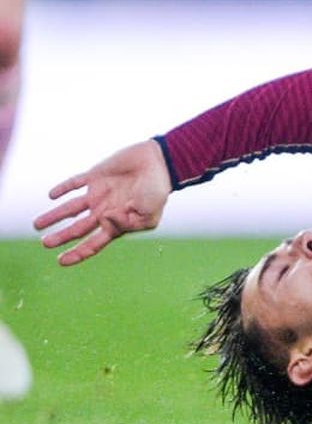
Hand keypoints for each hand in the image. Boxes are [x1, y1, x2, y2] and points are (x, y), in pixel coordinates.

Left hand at [33, 139, 171, 264]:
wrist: (162, 162)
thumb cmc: (158, 190)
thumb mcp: (149, 214)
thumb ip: (127, 222)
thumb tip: (104, 220)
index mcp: (117, 223)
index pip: (93, 243)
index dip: (77, 253)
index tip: (61, 261)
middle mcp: (104, 210)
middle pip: (77, 229)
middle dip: (60, 237)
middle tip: (45, 243)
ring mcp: (99, 193)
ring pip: (71, 208)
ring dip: (53, 216)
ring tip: (37, 224)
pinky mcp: (96, 175)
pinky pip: (75, 182)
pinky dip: (62, 188)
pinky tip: (52, 195)